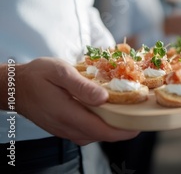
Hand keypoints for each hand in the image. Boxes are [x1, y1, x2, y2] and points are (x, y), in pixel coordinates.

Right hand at [15, 57, 138, 144]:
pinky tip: (107, 113)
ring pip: (95, 135)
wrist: (15, 87)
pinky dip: (100, 125)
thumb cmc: (38, 75)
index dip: (123, 131)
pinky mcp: (63, 129)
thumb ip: (81, 85)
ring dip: (111, 127)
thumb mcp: (59, 72)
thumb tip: (104, 98)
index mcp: (68, 114)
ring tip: (127, 112)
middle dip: (122, 128)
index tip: (139, 124)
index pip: (101, 130)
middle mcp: (67, 127)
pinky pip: (86, 132)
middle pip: (101, 135)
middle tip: (139, 114)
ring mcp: (64, 130)